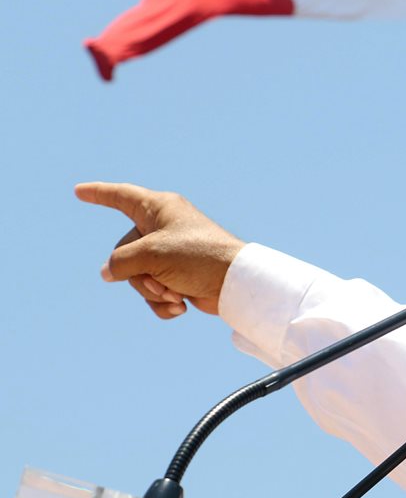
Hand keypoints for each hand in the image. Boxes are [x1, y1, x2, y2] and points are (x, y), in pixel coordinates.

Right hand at [76, 182, 246, 318]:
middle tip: (163, 278)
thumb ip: (120, 261)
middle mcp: (163, 228)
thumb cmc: (198, 256)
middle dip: (138, 274)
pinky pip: (154, 291)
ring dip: (153, 291)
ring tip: (176, 292)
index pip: (122, 197)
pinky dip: (164, 302)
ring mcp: (169, 253)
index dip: (99, 194)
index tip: (79, 191)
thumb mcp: (151, 254)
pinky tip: (182, 306)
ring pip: (137, 276)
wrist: (235, 284)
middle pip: (124, 252)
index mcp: (160, 208)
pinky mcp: (177, 275)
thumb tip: (109, 272)